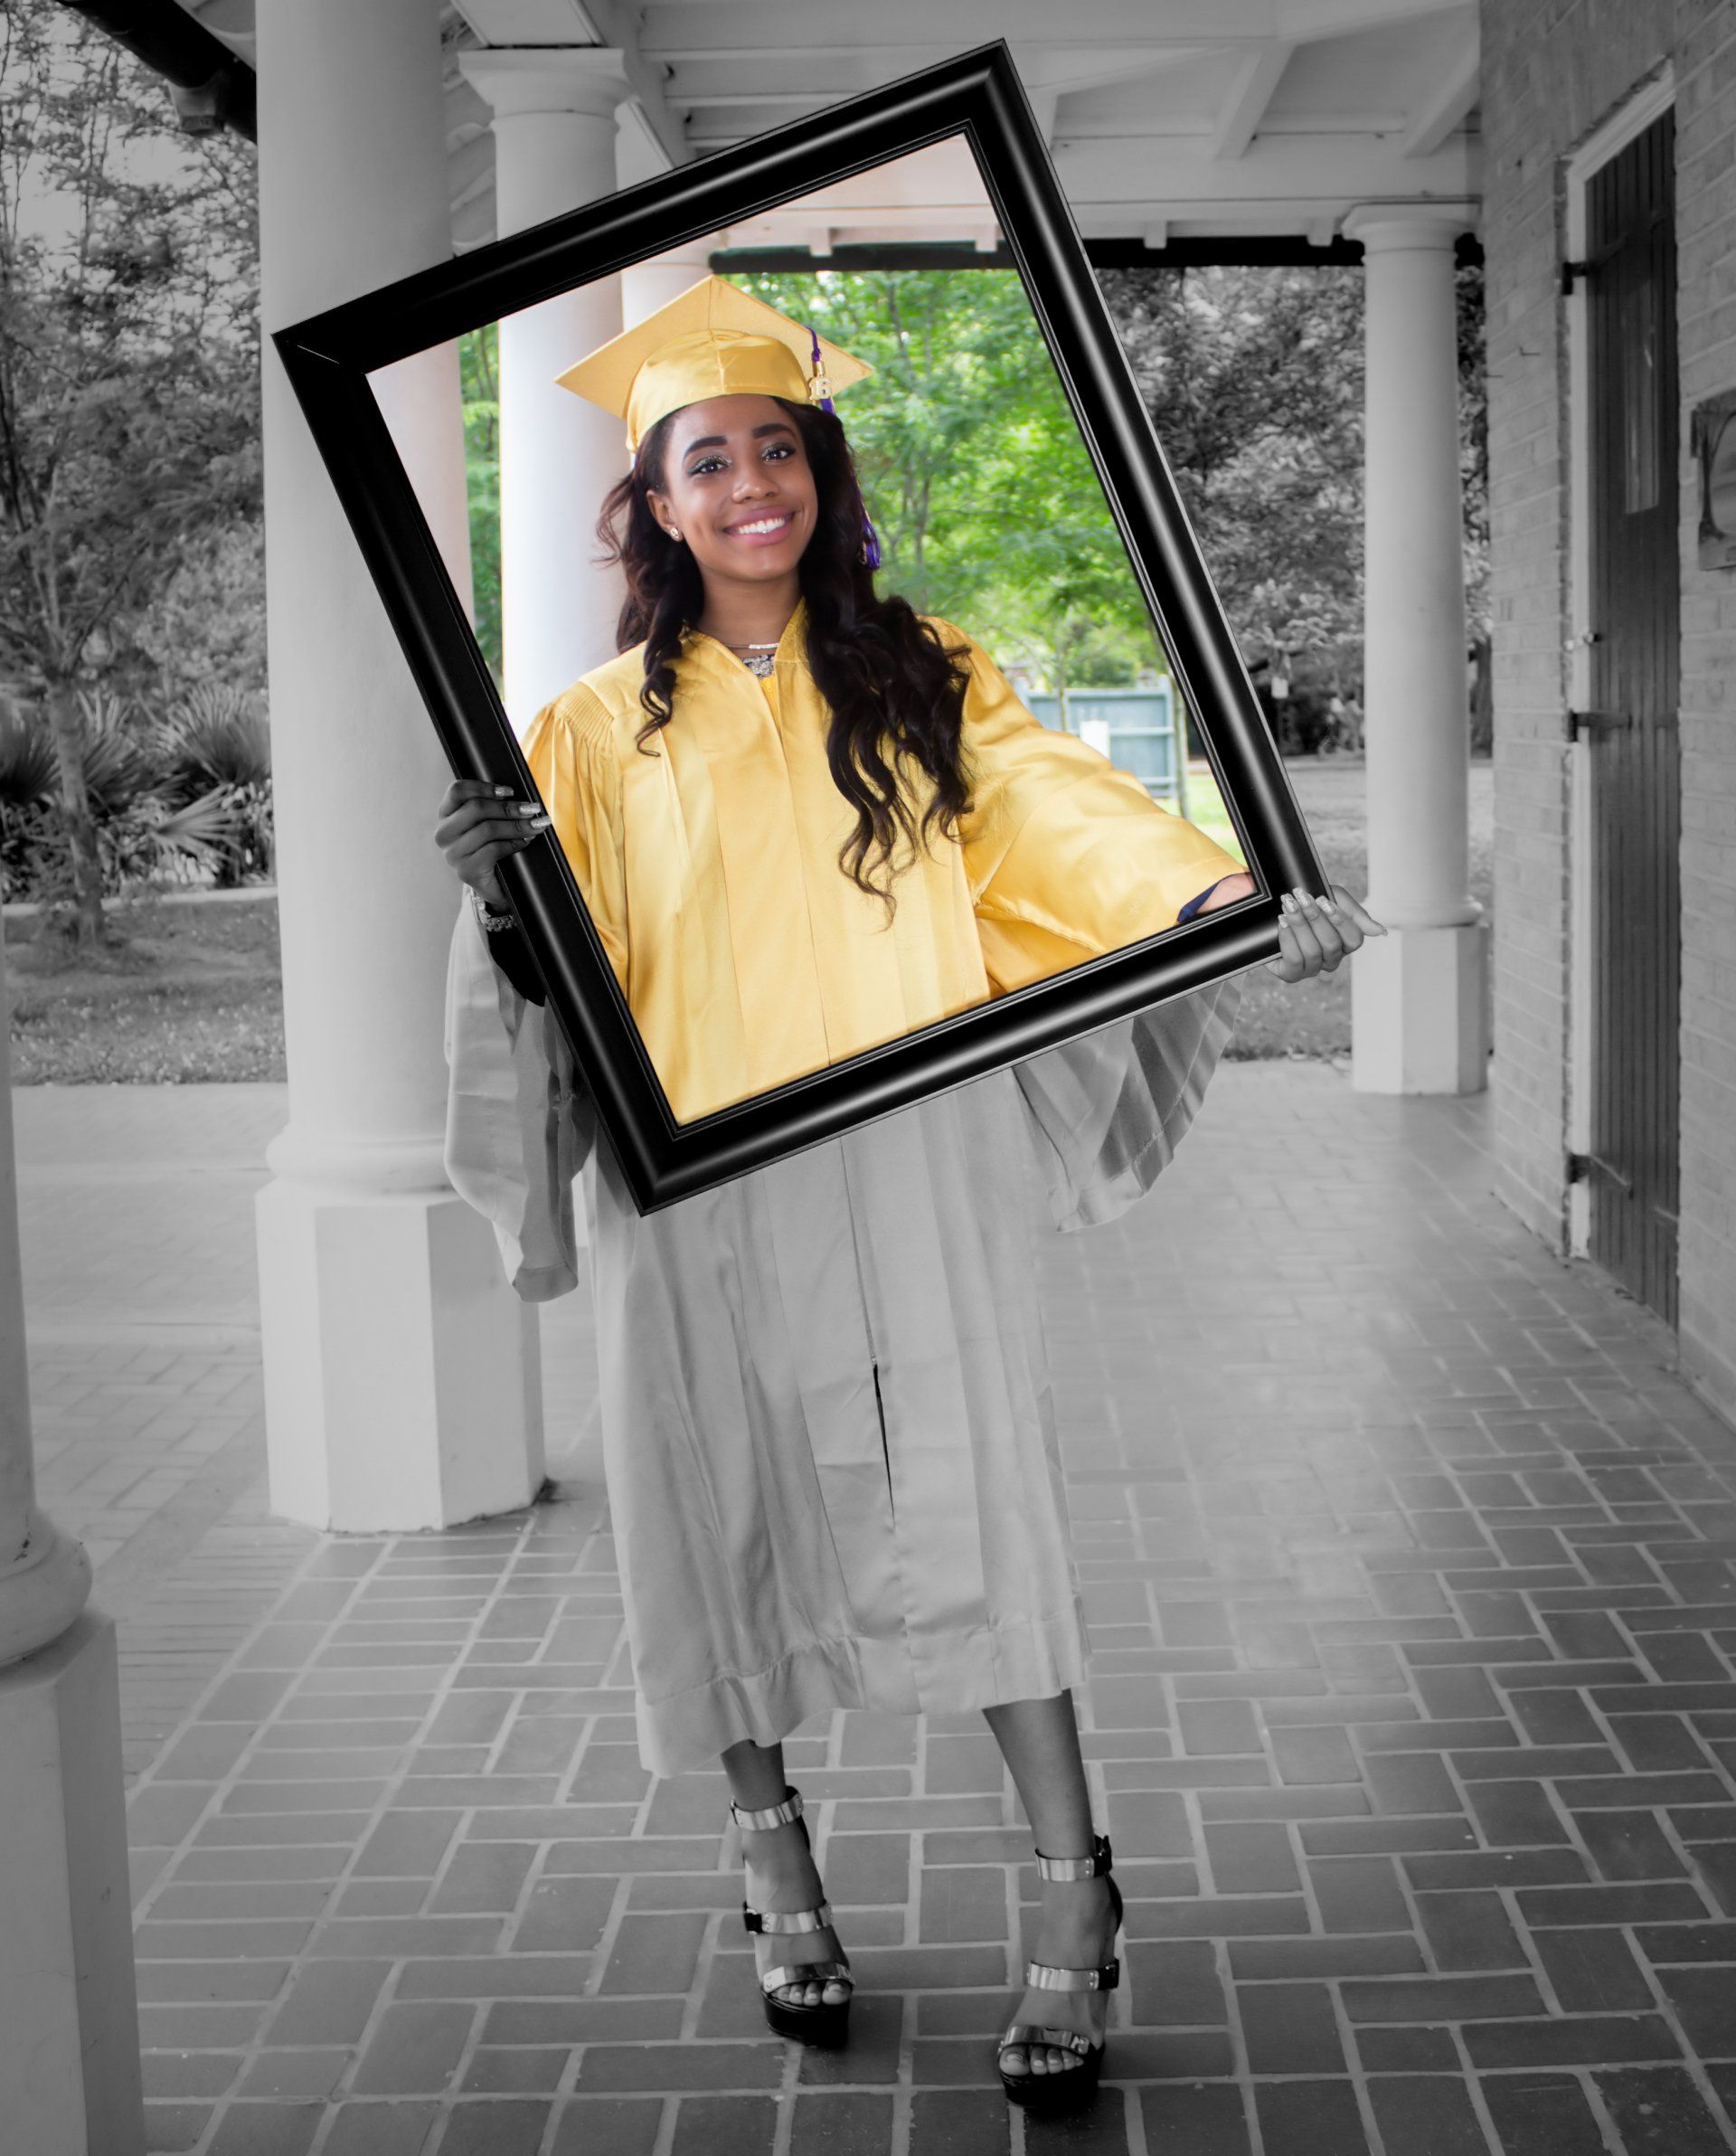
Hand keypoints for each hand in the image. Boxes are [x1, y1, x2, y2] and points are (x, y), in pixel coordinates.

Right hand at [434, 778, 549, 908]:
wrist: (495, 886)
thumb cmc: (492, 849)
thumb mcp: (488, 824)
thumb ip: (494, 807)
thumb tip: (520, 798)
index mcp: (446, 815)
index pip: (457, 791)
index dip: (484, 787)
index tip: (509, 792)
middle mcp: (444, 833)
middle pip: (475, 808)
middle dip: (508, 807)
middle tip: (531, 809)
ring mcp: (453, 854)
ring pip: (487, 829)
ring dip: (516, 826)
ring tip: (535, 825)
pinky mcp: (466, 871)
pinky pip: (493, 850)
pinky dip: (513, 844)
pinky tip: (524, 842)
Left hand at [1267, 882, 1385, 981]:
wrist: (1278, 905)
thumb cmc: (1310, 902)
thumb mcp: (1334, 898)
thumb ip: (1356, 914)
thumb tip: (1381, 932)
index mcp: (1345, 944)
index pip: (1354, 940)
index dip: (1339, 920)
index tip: (1322, 899)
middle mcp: (1331, 960)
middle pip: (1331, 945)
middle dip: (1314, 918)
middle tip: (1300, 898)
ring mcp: (1312, 969)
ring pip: (1312, 952)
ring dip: (1299, 925)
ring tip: (1288, 906)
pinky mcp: (1291, 974)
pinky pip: (1294, 961)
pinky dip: (1287, 938)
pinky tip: (1282, 922)